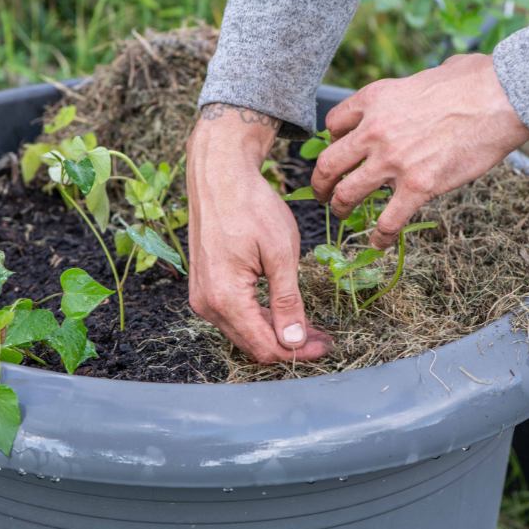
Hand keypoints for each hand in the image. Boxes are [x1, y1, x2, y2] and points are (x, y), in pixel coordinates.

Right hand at [187, 104, 331, 363]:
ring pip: (244, 333)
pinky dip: (260, 318)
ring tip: (309, 326)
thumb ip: (287, 301)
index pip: (265, 346)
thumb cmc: (250, 206)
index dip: (298, 353)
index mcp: (225, 298)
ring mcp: (202, 296)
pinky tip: (284, 312)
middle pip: (253, 345)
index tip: (326, 345)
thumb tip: (294, 341)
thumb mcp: (280, 253)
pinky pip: (235, 315)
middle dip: (289, 345)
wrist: (219, 175)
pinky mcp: (205, 287)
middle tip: (323, 338)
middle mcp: (207, 304)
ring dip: (276, 333)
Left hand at [311, 53, 528, 248]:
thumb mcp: (429, 72)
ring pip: (348, 193)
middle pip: (329, 164)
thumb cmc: (475, 80)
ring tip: (343, 215)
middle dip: (321, 183)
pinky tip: (378, 242)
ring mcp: (393, 161)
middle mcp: (375, 131)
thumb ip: (416, 86)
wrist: (502, 97)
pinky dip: (379, 236)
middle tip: (324, 193)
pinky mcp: (418, 186)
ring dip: (341, 208)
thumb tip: (434, 80)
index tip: (340, 150)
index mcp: (375, 99)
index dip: (333, 141)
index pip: (333, 124)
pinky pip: (388, 220)